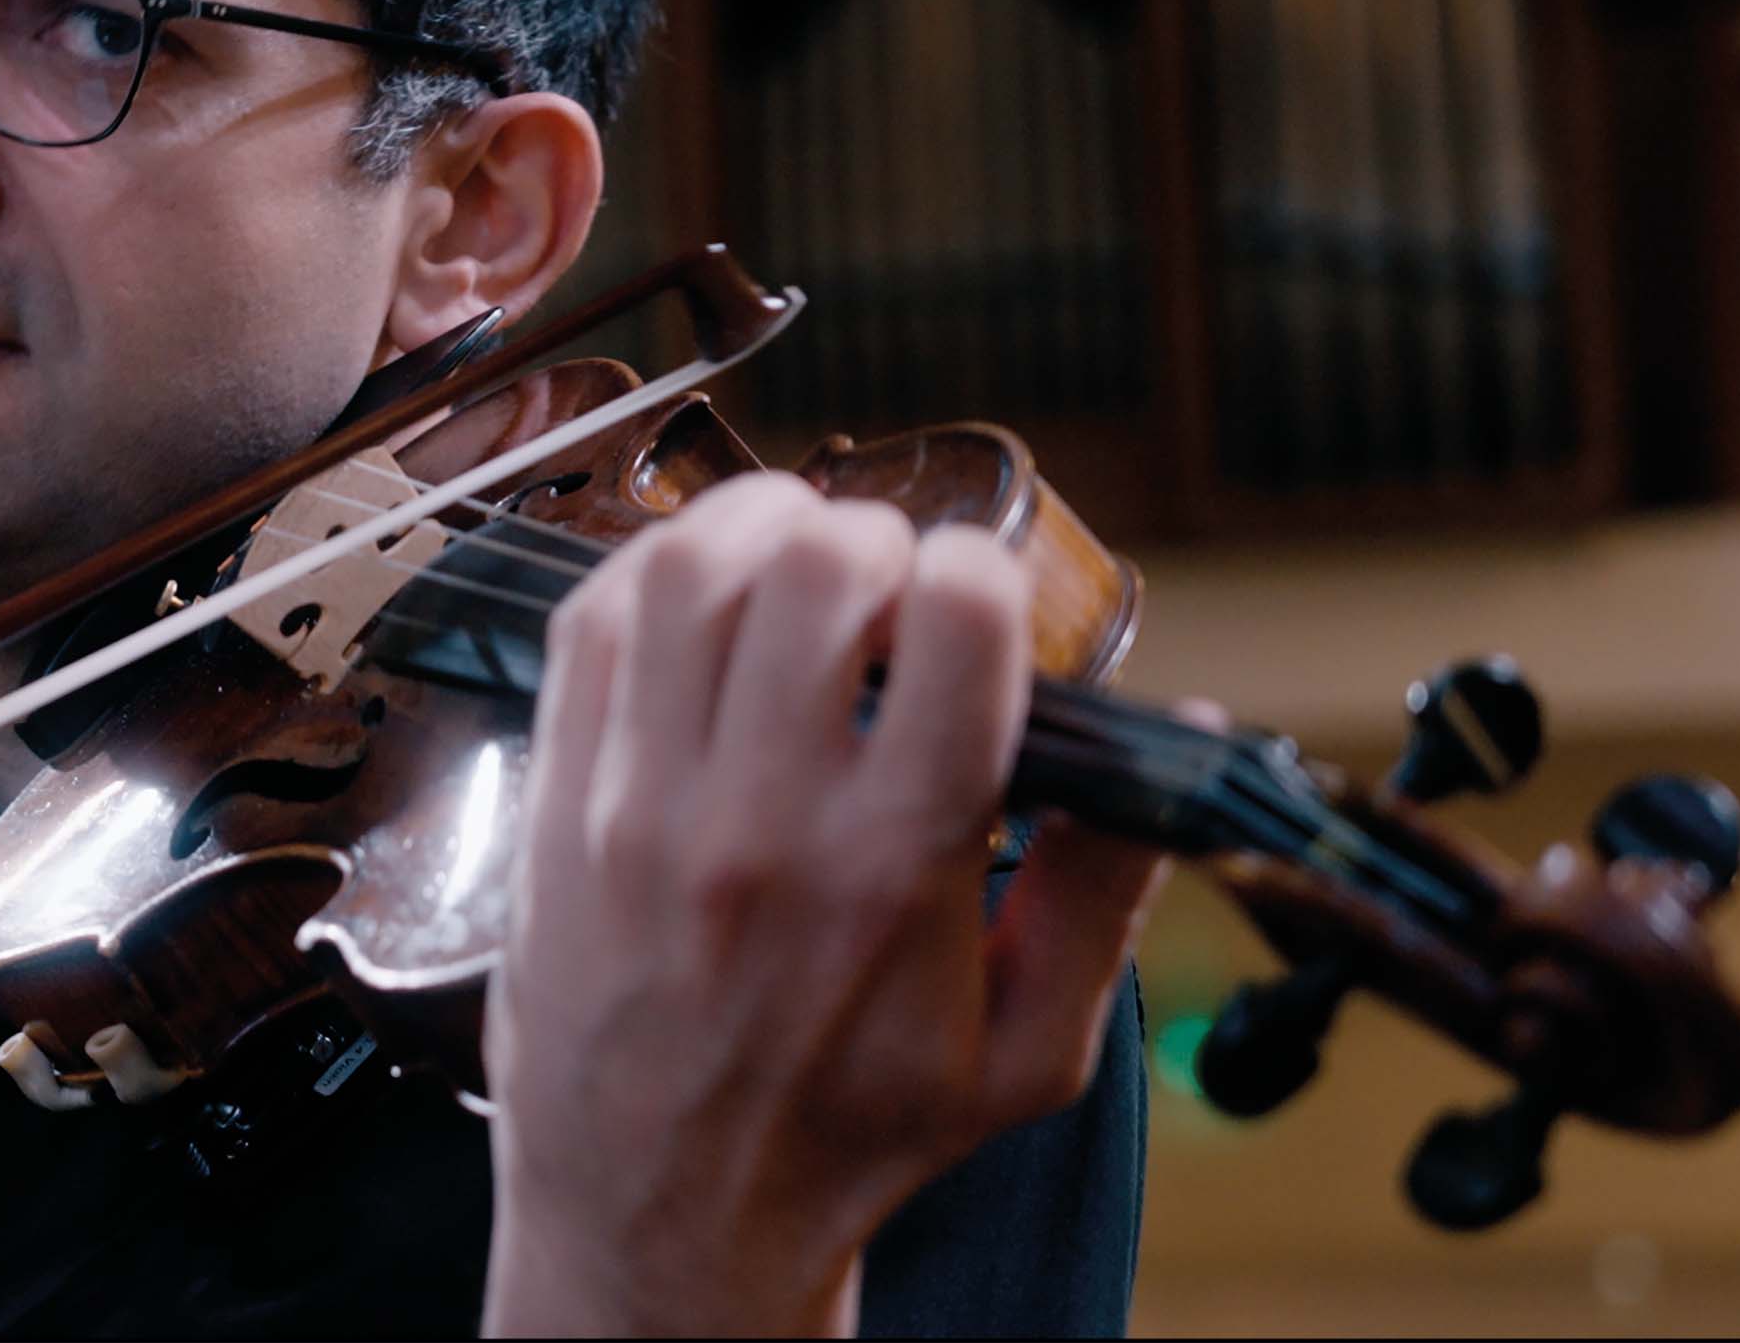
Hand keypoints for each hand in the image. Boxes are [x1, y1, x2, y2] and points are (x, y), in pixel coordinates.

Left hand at [479, 473, 1167, 1336]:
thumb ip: (1110, 888)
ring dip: (760, 527)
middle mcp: (757, 820)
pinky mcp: (556, 799)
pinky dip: (653, 568)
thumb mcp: (1032, 1049)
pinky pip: (589, 620)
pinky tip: (701, 595)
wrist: (665, 1213)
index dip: (984, 575)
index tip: (984, 605)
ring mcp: (638, 802)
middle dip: (874, 538)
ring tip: (798, 567)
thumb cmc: (847, 1133)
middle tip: (888, 586)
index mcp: (893, 869)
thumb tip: (1184, 737)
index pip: (952, 625)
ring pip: (688, 567)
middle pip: (815, 564)